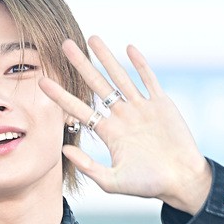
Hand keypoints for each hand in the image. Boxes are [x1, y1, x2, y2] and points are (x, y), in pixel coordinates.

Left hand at [40, 37, 212, 214]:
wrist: (181, 180)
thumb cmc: (147, 185)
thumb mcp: (112, 182)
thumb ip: (88, 167)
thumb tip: (64, 149)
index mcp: (109, 133)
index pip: (80, 109)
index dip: (61, 96)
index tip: (43, 82)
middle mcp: (122, 117)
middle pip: (97, 85)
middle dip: (81, 65)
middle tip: (64, 44)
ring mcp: (141, 108)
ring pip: (120, 77)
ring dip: (107, 58)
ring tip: (92, 38)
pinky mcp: (161, 104)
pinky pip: (148, 80)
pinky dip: (139, 65)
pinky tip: (128, 49)